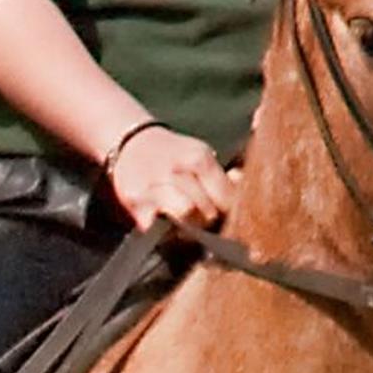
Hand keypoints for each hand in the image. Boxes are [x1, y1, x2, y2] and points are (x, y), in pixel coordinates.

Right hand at [102, 125, 230, 236]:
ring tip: (183, 216)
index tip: (220, 207)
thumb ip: (223, 177)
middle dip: (206, 216)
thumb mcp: (201, 155)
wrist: (132, 144)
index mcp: (198, 158)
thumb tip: (240, 183)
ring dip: (186, 224)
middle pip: (207, 213)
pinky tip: (163, 218)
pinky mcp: (136, 203)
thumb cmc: (173, 154)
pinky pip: (157, 228)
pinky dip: (162, 228)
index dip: (226, 208)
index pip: (226, 199)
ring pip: (184, 220)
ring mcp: (154, 187)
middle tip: (198, 210)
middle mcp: (176, 171)